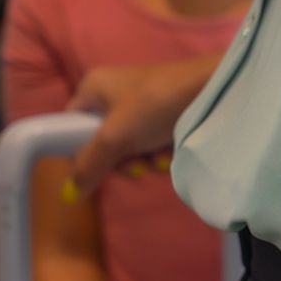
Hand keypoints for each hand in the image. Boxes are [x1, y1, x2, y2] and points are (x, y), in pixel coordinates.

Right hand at [65, 56, 219, 193]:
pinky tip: (172, 152)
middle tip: (136, 164)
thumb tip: (69, 193)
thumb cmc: (155, 104)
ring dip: (143, 160)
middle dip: (121, 160)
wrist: (211, 90)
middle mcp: (114, 94)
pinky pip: (150, 145)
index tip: (94, 166)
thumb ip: (89, 165)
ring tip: (160, 155)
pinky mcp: (162, 117)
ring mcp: (140, 107)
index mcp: (94, 87)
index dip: (79, 148)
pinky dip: (159, 154)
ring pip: (128, 149)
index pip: (70, 124)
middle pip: (101, 143)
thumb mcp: (115, 137)